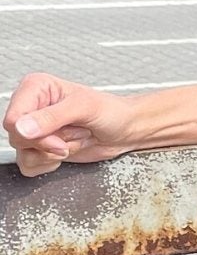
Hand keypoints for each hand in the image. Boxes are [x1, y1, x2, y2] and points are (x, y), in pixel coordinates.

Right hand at [3, 73, 134, 177]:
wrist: (125, 130)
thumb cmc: (111, 111)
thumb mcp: (84, 108)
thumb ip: (52, 117)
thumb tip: (22, 127)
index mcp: (36, 88)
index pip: (13, 118)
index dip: (34, 134)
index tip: (57, 136)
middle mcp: (31, 107)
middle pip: (18, 138)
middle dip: (49, 143)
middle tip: (73, 134)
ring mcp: (34, 129)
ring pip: (23, 153)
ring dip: (54, 153)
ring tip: (74, 138)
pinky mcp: (39, 148)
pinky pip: (29, 166)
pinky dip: (49, 164)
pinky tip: (67, 150)